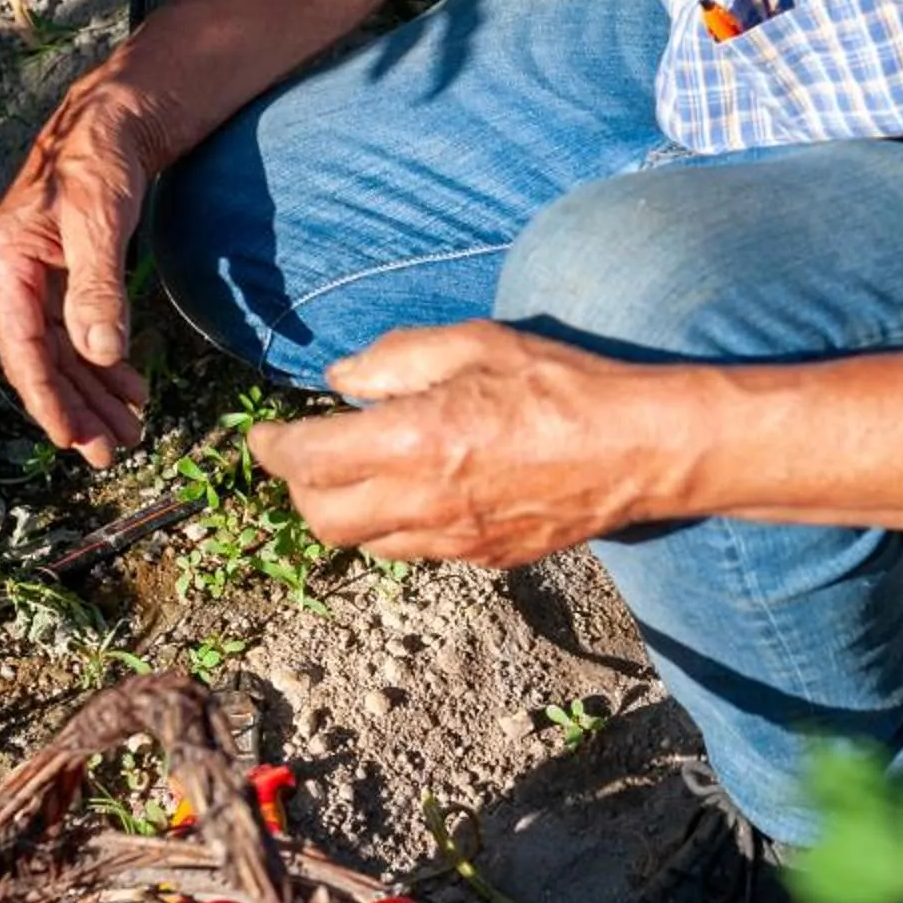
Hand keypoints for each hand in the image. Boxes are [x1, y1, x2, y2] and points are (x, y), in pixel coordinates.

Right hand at [0, 77, 156, 468]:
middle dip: (75, 409)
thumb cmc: (100, 159)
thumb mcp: (99, 222)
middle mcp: (13, 274)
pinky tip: (131, 390)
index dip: (44, 397)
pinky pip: (79, 334)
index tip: (69, 440)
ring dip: (94, 394)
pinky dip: (105, 364)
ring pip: (62, 353)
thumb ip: (97, 288)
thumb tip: (99, 353)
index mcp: (5, 260)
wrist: (114, 119)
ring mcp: (37, 279)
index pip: (20, 346)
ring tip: (131, 432)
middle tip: (111, 454)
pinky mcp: (63, 277)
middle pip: (40, 359)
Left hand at [247, 321, 674, 563]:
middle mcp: (422, 503)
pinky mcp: (484, 558)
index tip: (263, 436)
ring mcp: (453, 541)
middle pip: (321, 520)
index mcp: (412, 442)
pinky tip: (419, 489)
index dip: (271, 449)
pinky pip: (416, 551)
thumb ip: (396, 359)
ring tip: (362, 471)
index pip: (306, 461)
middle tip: (307, 455)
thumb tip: (344, 379)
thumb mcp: (473, 344)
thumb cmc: (561, 385)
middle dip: (299, 489)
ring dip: (347, 511)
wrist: (639, 449)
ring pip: (366, 545)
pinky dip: (396, 525)